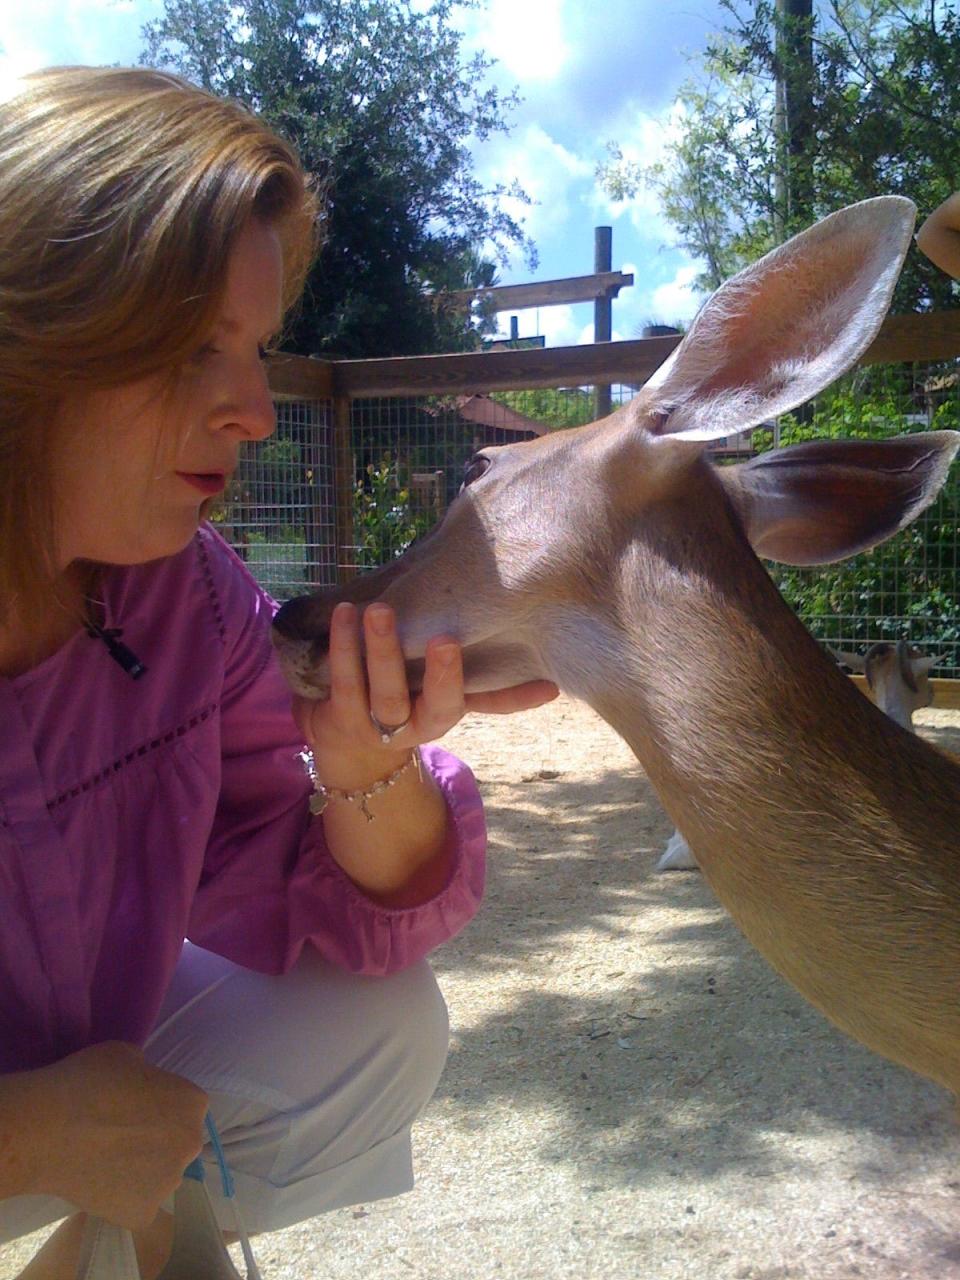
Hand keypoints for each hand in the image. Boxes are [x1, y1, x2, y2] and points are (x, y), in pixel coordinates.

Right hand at [17, 1042, 207, 1228]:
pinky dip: (121, 1200)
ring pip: (159, 1177)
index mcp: (193, 1103)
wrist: (47, 1129)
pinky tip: (99, 1185)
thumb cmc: (88, 1082)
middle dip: (155, 1141)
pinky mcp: (143, 1214)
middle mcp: (190, 1143)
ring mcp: (169, 1182)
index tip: (132, 1109)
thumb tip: (144, 1086)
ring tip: (104, 1162)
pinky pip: (136, 1206)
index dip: (157, 1106)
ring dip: (141, 1172)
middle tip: (118, 1138)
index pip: (184, 1107)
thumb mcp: (128, 1055)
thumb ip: (148, 1073)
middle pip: (177, 1143)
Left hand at [292, 601, 556, 790]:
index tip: (548, 686)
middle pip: (437, 705)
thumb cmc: (398, 695)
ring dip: (383, 650)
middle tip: (445, 639)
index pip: (489, 704)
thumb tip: (533, 646)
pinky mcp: (341, 716)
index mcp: (447, 713)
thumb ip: (472, 669)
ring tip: (379, 610)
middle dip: (443, 675)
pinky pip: (344, 679)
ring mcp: (379, 725)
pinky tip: (344, 613)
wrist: (343, 742)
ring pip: (385, 692)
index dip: (517, 698)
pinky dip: (343, 645)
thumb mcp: (434, 688)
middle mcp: (420, 725)